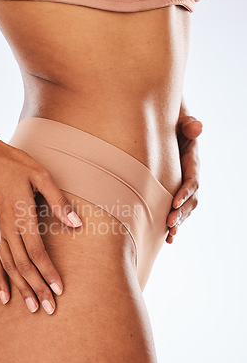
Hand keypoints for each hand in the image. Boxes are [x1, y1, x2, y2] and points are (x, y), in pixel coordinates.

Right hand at [0, 134, 81, 314]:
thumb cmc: (12, 164)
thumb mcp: (40, 175)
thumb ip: (58, 201)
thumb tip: (77, 223)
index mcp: (21, 216)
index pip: (37, 253)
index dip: (48, 273)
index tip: (59, 290)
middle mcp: (5, 229)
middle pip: (22, 266)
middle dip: (37, 288)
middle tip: (49, 309)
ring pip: (7, 267)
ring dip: (20, 289)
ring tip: (31, 308)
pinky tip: (4, 295)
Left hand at [166, 101, 201, 243]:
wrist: (167, 131)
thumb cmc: (173, 126)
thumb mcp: (181, 122)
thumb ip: (188, 125)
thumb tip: (196, 127)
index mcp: (192, 164)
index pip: (192, 181)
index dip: (184, 193)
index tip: (174, 203)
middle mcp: (190, 178)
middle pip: (190, 200)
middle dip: (181, 213)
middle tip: (169, 224)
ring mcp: (182, 188)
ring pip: (184, 209)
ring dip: (178, 223)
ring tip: (170, 235)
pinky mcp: (173, 194)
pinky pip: (176, 212)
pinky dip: (173, 226)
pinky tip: (167, 240)